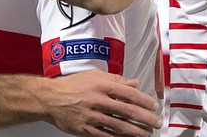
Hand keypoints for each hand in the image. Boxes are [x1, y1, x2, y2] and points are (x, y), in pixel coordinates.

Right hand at [44, 70, 160, 136]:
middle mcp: (97, 100)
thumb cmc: (72, 85)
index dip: (143, 100)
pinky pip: (106, 135)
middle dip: (145, 118)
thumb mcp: (94, 76)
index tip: (154, 106)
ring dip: (136, 130)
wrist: (50, 98)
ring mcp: (91, 116)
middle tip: (156, 123)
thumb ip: (115, 79)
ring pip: (119, 125)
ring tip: (146, 133)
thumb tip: (135, 83)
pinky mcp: (85, 129)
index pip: (128, 93)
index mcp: (101, 84)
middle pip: (127, 111)